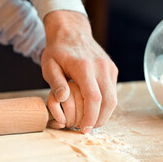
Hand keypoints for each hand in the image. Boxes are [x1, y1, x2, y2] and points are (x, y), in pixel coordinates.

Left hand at [41, 11, 117, 132]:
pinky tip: (94, 111)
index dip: (90, 116)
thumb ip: (56, 82)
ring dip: (104, 114)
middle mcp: (101, 67)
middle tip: (86, 129)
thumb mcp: (48, 65)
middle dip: (99, 120)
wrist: (71, 31)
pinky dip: (106, 104)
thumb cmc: (57, 51)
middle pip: (108, 101)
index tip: (83, 128)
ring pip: (113, 98)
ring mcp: (109, 68)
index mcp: (85, 67)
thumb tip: (62, 99)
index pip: (94, 97)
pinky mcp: (112, 69)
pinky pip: (112, 91)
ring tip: (90, 123)